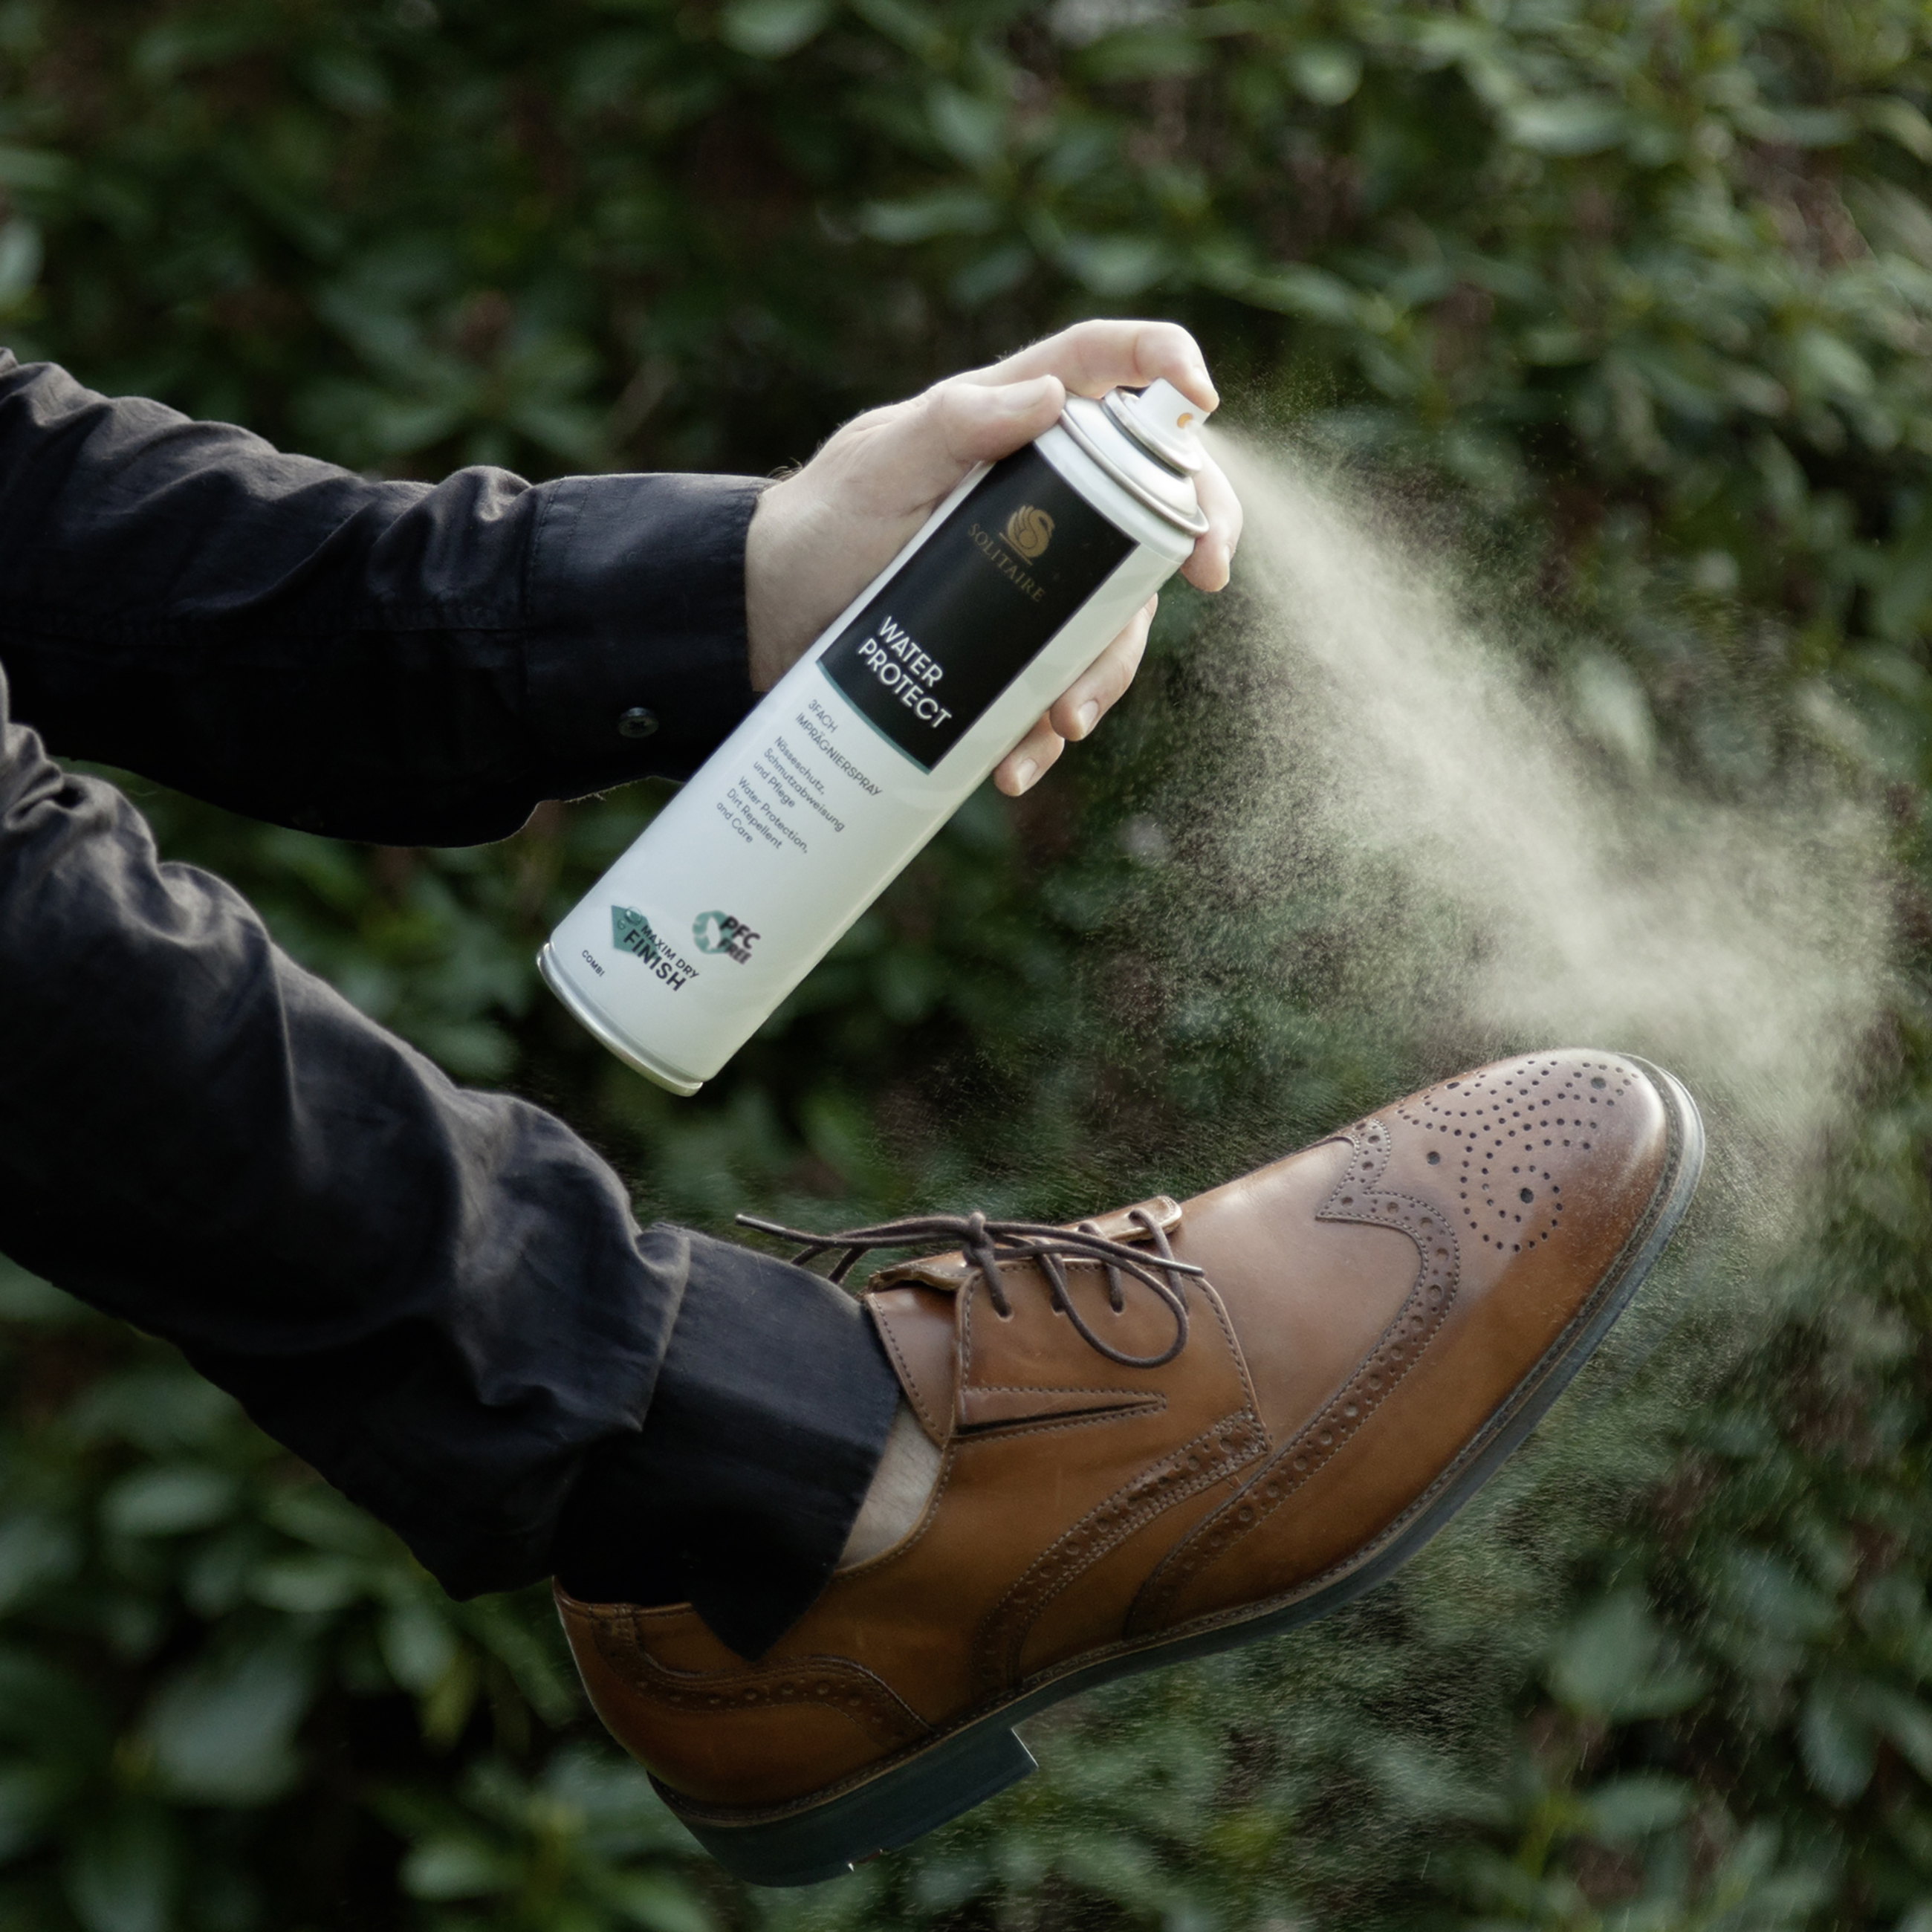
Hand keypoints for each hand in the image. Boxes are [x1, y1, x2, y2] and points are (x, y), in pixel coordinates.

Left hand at [743, 320, 1241, 795]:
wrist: (769, 623)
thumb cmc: (818, 526)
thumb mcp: (876, 469)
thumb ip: (950, 424)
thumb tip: (1049, 396)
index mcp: (1012, 420)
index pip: (1106, 367)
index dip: (1166, 364)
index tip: (1204, 400)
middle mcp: (1045, 495)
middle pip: (1151, 497)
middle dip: (1195, 531)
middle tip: (1208, 571)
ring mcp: (1040, 574)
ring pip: (1117, 611)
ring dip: (1107, 669)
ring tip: (1064, 718)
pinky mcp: (1018, 644)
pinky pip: (1061, 682)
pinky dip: (1047, 728)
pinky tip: (1018, 763)